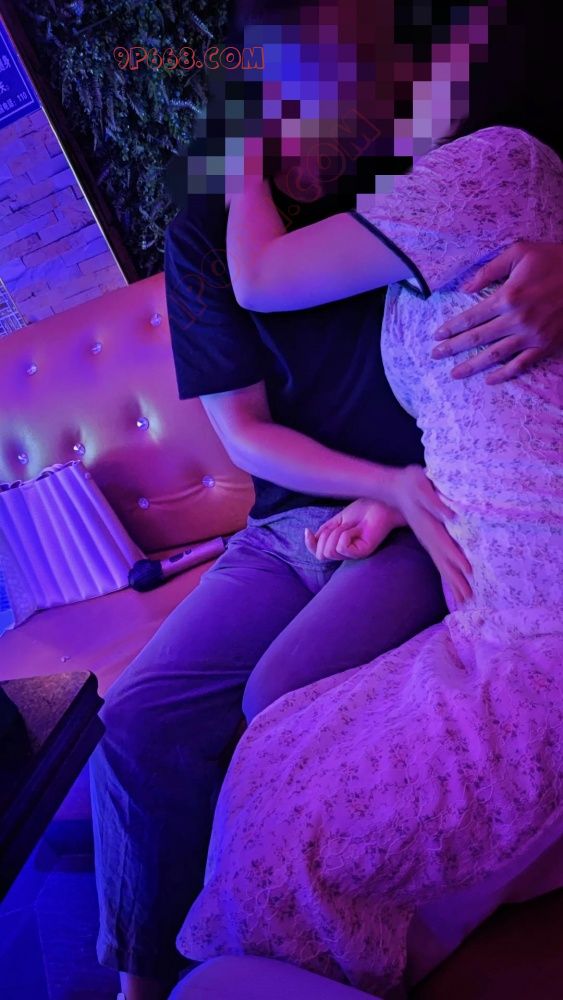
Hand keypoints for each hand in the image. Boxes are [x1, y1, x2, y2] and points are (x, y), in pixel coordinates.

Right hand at [304, 499, 404, 561]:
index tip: (308, 530)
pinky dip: (346, 535)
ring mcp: (354, 554)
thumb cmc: (361, 511)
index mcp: (339, 547)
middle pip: (322, 552)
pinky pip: (341, 547)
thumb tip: (308, 535)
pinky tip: (358, 529)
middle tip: (344, 525)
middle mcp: (346, 553)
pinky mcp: (362, 552)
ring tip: (353, 526)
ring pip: (330, 550)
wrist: (378, 505)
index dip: (310, 544)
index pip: (317, 553)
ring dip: (338, 533)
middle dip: (328, 535)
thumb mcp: (335, 520)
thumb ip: (322, 531)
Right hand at [390, 466, 472, 604]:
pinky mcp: (429, 542)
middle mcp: (428, 538)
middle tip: (469, 599)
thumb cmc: (411, 483)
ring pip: (441, 565)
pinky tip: (454, 584)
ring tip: (464, 601)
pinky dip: (448, 575)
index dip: (457, 558)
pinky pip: (439, 562)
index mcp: (429, 525)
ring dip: (453, 583)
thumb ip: (435, 501)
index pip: (445, 544)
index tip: (470, 572)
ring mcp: (427, 541)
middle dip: (456, 580)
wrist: (394, 488)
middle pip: (443, 562)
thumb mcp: (421, 485)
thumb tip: (451, 515)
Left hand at [432, 241, 562, 382]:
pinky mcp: (546, 346)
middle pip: (477, 338)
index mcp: (508, 296)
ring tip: (455, 374)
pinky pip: (521, 365)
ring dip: (472, 366)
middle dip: (453, 348)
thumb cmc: (553, 259)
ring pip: (495, 356)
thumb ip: (489, 269)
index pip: (471, 316)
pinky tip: (490, 379)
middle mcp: (517, 319)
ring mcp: (532, 335)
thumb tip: (464, 288)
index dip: (451, 328)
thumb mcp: (520, 252)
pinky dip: (504, 374)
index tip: (436, 336)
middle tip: (435, 356)